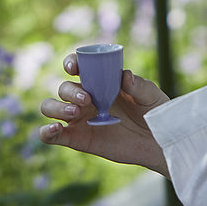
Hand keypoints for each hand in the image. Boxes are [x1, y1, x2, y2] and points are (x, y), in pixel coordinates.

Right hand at [37, 53, 171, 173]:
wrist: (159, 143)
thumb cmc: (156, 113)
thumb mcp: (152, 96)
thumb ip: (139, 85)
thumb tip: (124, 76)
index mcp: (100, 81)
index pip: (78, 67)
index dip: (71, 62)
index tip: (73, 67)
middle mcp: (86, 98)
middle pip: (63, 88)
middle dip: (70, 91)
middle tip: (88, 100)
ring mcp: (80, 119)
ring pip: (50, 107)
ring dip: (56, 107)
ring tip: (75, 112)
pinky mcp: (79, 140)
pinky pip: (53, 136)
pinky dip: (46, 132)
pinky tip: (55, 129)